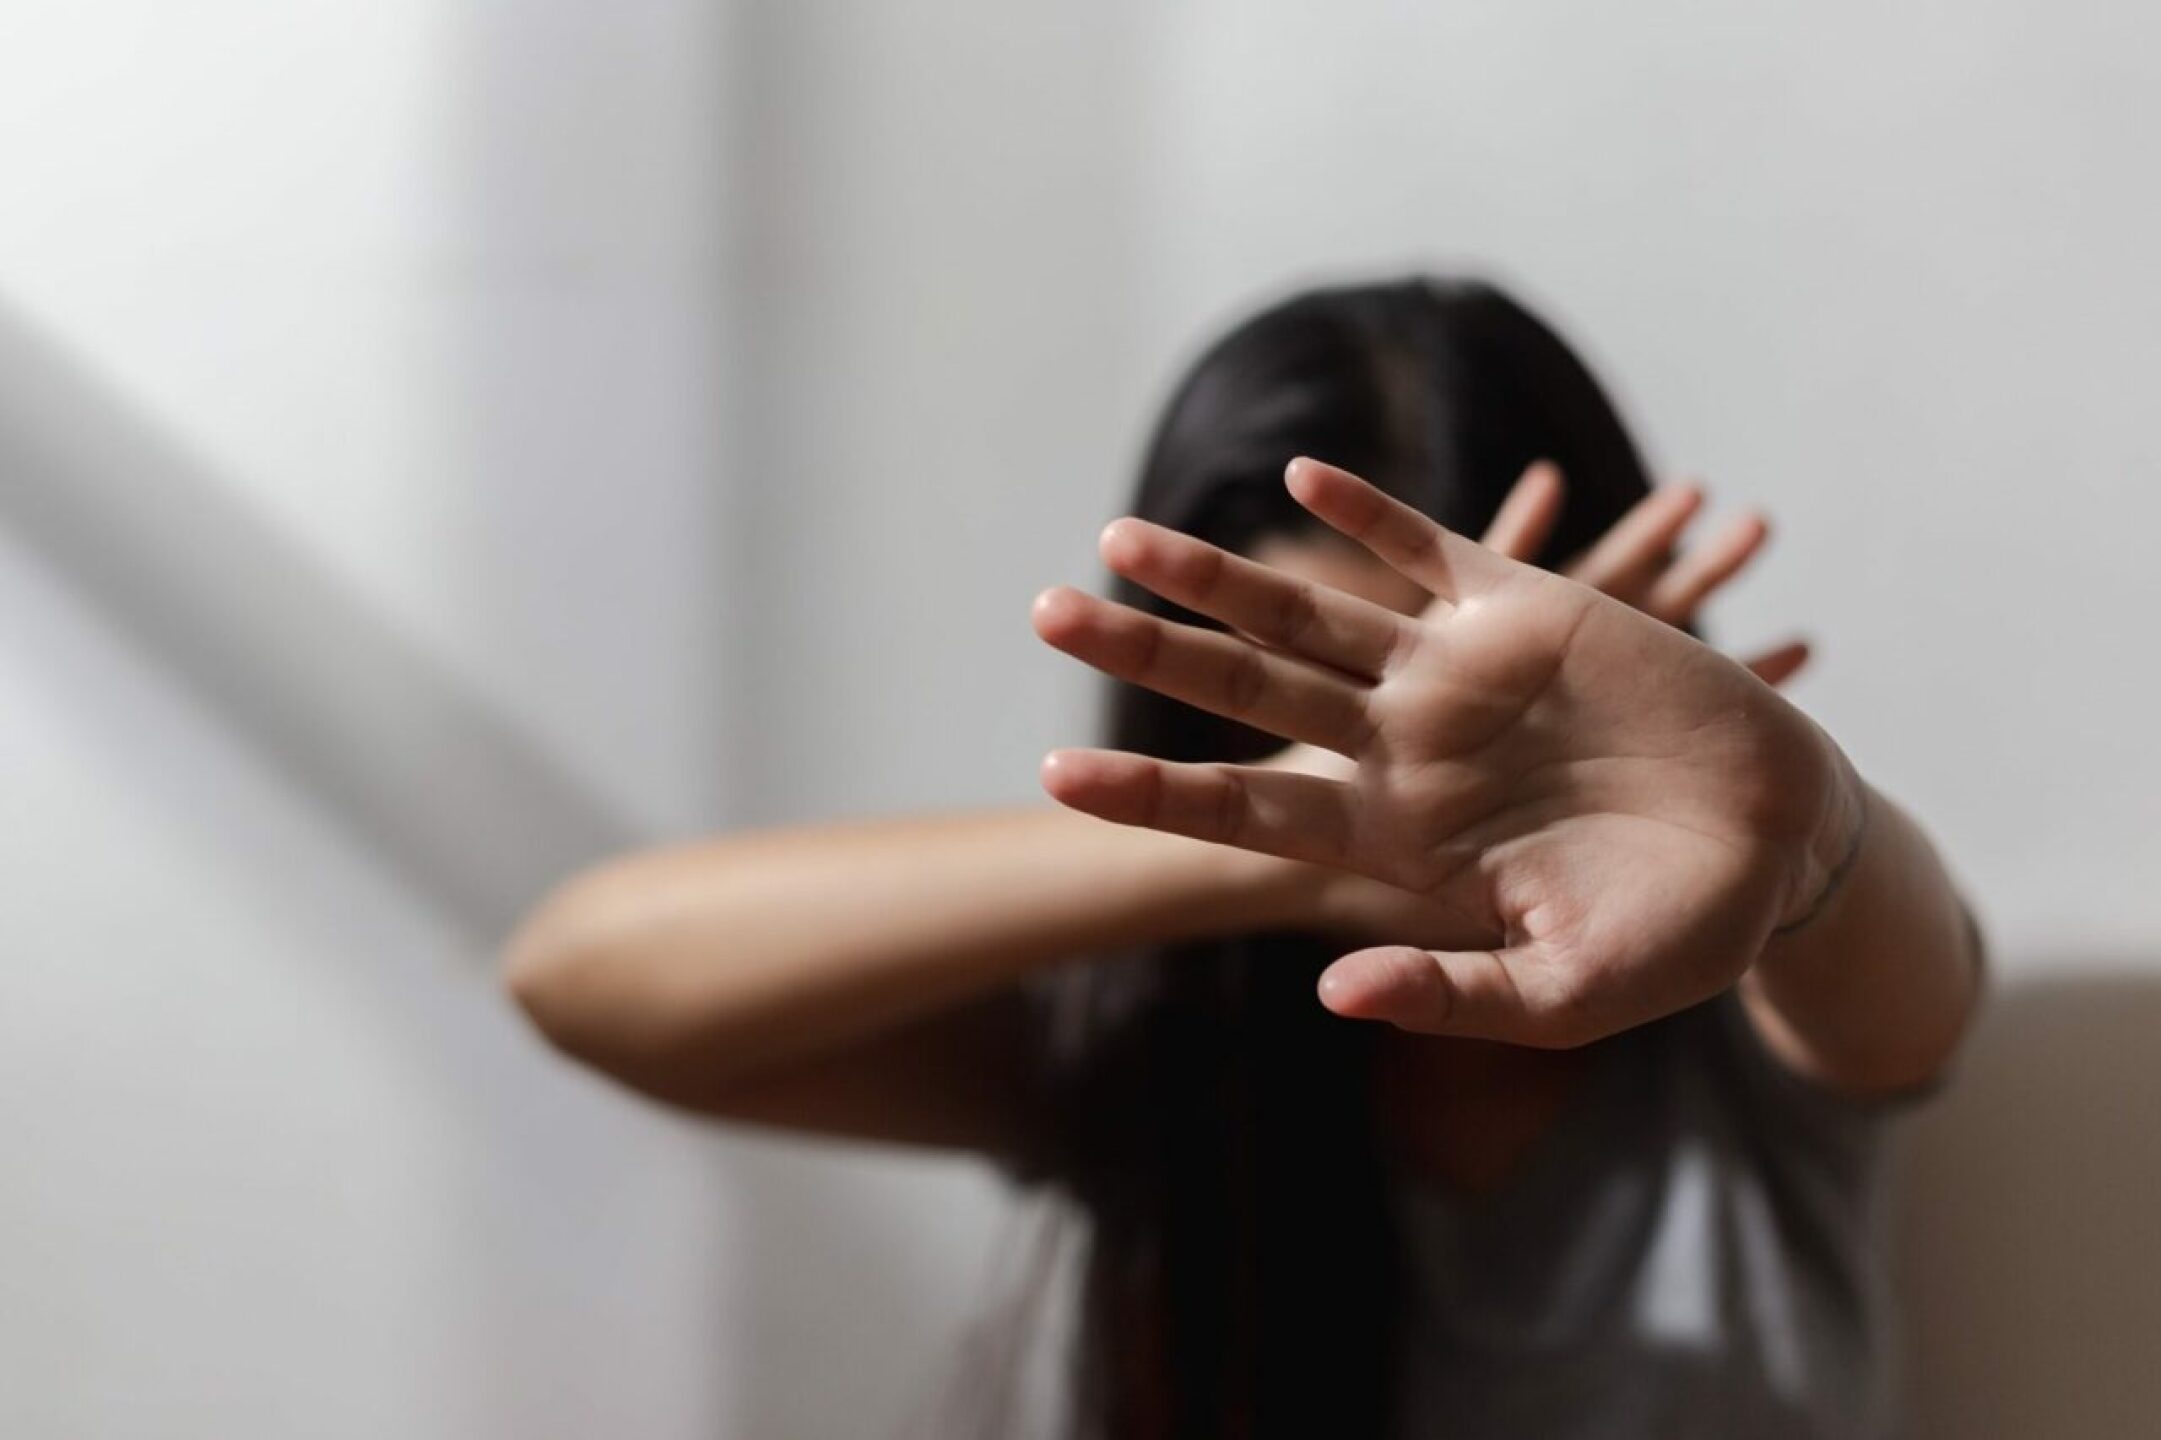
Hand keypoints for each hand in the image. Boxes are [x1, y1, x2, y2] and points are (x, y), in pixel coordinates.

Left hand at [1031, 458, 1855, 1045]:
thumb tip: (1336, 990)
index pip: (1244, 810)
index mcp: (1393, 838)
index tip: (1054, 774)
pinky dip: (1369, 516)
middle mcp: (1401, 746)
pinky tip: (1297, 482)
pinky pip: (1430, 549)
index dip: (1150, 790)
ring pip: (1310, 614)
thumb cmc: (1675, 934)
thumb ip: (1450, 990)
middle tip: (1043, 611)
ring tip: (1120, 536)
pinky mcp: (1524, 611)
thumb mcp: (1563, 993)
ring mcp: (1455, 673)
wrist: (1780, 845)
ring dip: (1219, 576)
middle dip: (1146, 649)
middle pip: (1244, 690)